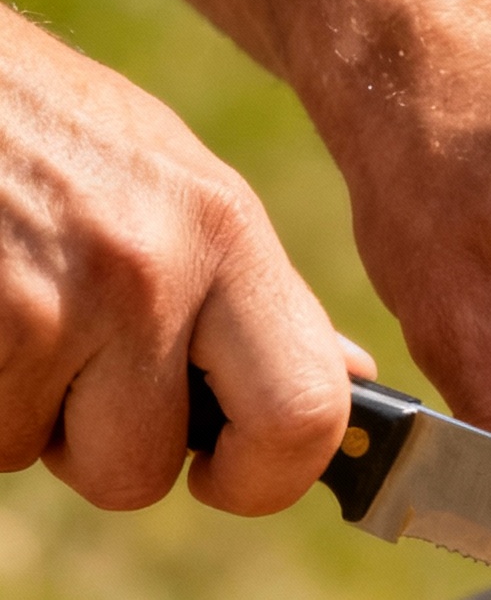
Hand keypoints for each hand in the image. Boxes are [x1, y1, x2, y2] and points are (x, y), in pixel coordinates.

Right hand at [0, 6, 357, 514]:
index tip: (224, 472)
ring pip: (38, 454)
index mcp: (224, 231)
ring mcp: (50, 303)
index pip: (304, 413)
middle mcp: (149, 269)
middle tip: (83, 393)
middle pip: (143, 473)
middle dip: (108, 458)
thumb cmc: (41, 123)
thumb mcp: (173, 181)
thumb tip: (348, 377)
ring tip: (11, 308)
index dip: (265, 477)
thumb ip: (252, 290)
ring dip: (20, 410)